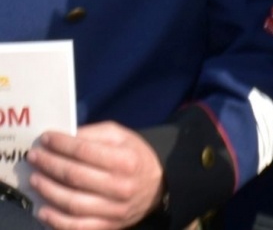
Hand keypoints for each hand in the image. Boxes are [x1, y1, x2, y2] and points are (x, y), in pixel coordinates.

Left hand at [27, 123, 163, 229]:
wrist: (155, 188)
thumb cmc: (134, 158)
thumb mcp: (122, 138)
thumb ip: (94, 134)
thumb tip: (64, 138)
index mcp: (126, 160)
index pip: (84, 151)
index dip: (60, 144)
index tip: (45, 139)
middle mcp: (121, 186)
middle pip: (74, 176)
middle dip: (49, 164)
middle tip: (34, 157)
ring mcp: (114, 209)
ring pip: (72, 202)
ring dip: (47, 190)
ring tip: (34, 179)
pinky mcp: (107, 226)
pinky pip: (76, 226)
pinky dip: (55, 220)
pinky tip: (42, 209)